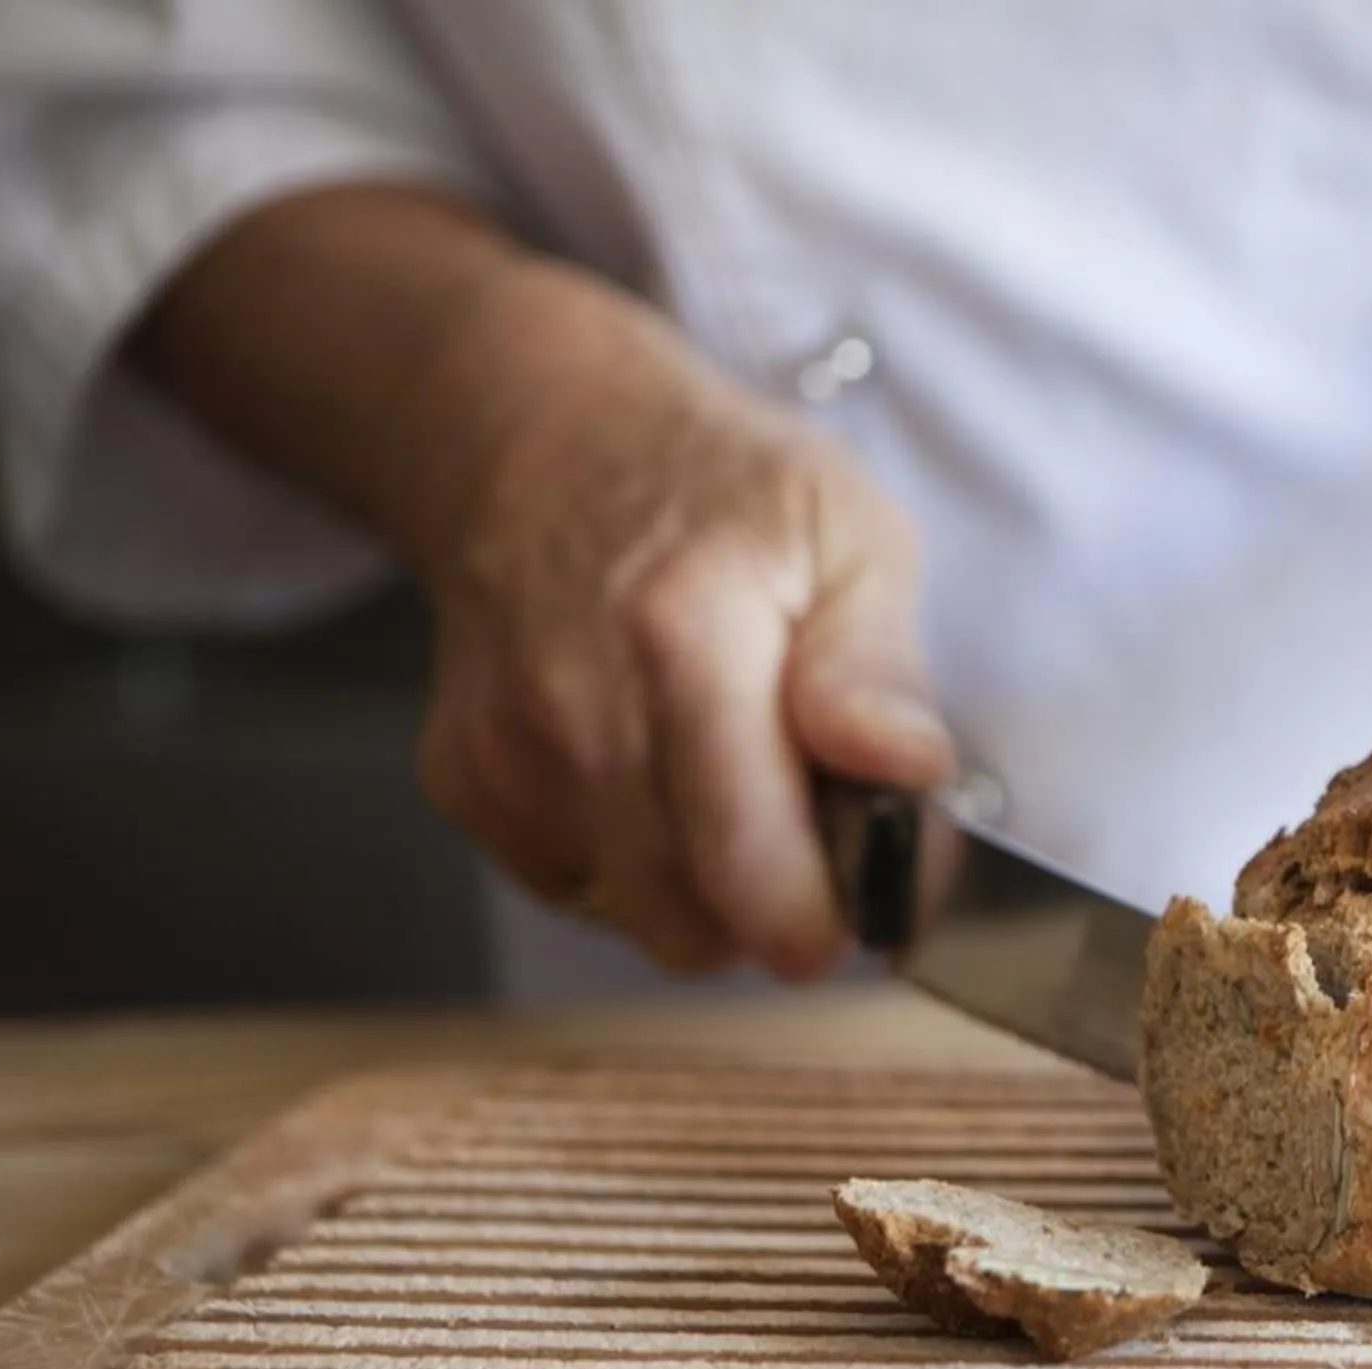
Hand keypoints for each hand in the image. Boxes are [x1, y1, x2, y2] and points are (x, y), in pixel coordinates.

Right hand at [405, 267, 952, 976]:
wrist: (540, 440)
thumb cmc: (717, 490)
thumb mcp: (848, 533)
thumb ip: (880, 665)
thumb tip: (907, 766)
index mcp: (684, 643)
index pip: (752, 869)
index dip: (828, 917)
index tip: (872, 893)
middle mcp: (573, 712)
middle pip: (695, 925)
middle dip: (774, 910)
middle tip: (813, 833)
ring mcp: (507, 754)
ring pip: (640, 920)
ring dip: (706, 891)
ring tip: (736, 788)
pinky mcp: (465, 783)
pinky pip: (576, 889)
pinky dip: (631, 863)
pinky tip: (655, 776)